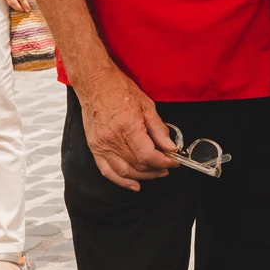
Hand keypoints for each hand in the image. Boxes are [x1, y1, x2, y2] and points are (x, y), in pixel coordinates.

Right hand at [72, 63, 176, 189]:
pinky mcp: (94, 148)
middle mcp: (112, 140)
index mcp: (128, 128)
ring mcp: (101, 146)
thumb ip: (159, 129)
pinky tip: (133, 184)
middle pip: (138, 166)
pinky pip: (107, 171)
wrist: (95, 84)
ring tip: (156, 173)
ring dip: (143, 177)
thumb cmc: (120, 91)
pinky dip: (121, 181)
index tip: (174, 161)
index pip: (149, 156)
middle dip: (157, 169)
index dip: (164, 162)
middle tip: (168, 166)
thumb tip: (170, 147)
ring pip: (124, 172)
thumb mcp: (147, 106)